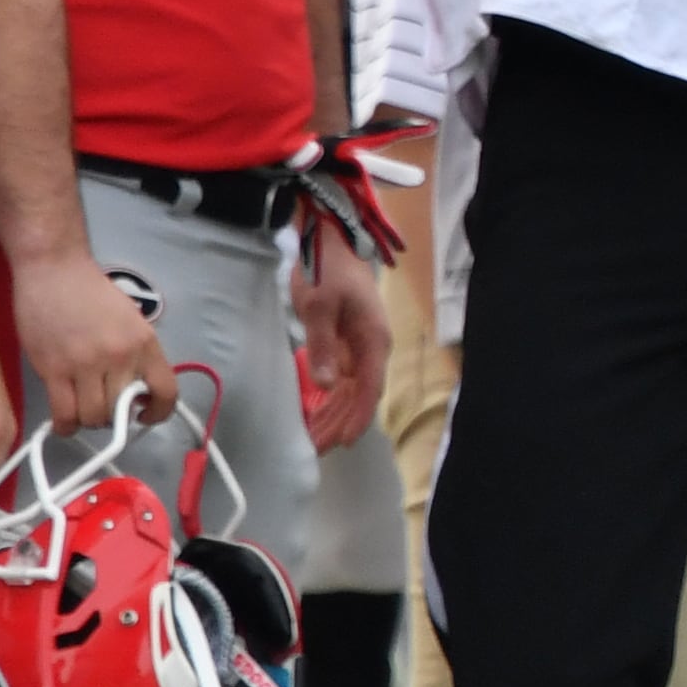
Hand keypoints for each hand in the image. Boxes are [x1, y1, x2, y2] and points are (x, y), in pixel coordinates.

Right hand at [13, 249, 170, 434]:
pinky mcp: (54, 370)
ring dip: (89, 420)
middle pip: (122, 410)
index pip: (166, 390)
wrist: (55, 270)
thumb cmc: (92, 293)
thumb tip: (137, 391)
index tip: (145, 416)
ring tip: (83, 409)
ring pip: (93, 416)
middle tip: (104, 407)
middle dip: (115, 417)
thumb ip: (136, 354)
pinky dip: (66, 425)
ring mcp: (86, 365)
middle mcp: (120, 356)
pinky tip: (65, 422)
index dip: (159, 412)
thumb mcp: (130, 321)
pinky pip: (64, 412)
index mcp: (145, 343)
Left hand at [289, 230, 388, 454]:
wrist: (330, 239)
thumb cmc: (326, 270)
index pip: (369, 389)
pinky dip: (328, 395)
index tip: (342, 443)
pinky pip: (340, 375)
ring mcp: (359, 343)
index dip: (356, 418)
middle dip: (340, 422)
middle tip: (317, 448)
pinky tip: (314, 409)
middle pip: (360, 394)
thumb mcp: (320, 307)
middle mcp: (371, 346)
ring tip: (314, 436)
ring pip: (350, 388)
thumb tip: (329, 386)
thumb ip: (323, 346)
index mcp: (373, 340)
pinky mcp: (346, 339)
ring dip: (334, 412)